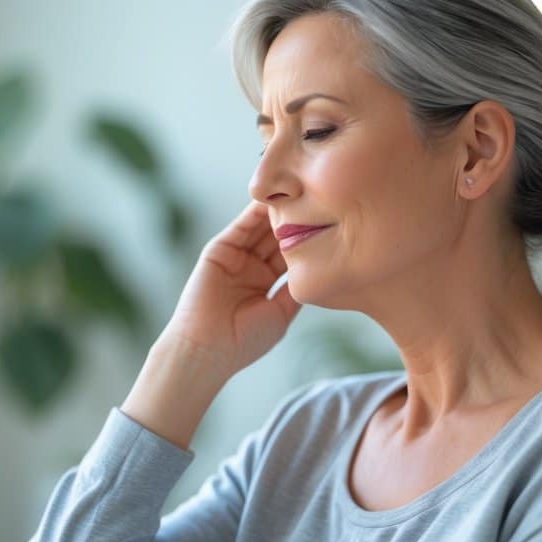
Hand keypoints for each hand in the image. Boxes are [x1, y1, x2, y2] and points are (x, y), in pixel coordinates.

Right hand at [157, 199, 301, 379]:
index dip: (310, 239)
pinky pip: (241, 227)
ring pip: (261, 228)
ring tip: (300, 192)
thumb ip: (295, 288)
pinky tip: (274, 199)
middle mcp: (251, 266)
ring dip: (278, 211)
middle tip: (319, 198)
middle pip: (278, 236)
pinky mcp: (219, 249)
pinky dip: (256, 212)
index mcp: (266, 282)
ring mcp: (236, 256)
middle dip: (296, 219)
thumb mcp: (281, 313)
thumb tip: (319, 267)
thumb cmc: (245, 340)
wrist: (208, 349)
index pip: (290, 254)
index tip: (333, 223)